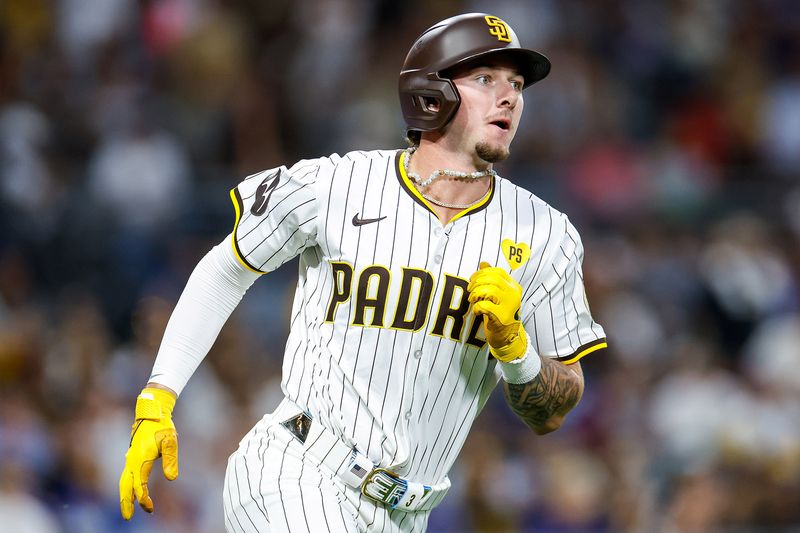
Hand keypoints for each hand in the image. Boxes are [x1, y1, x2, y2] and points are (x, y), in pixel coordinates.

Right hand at [119, 387, 178, 519]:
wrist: (152, 413)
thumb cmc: (162, 427)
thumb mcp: (170, 442)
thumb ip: (171, 460)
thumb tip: (172, 478)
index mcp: (140, 460)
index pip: (139, 486)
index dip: (143, 499)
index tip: (150, 508)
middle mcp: (132, 461)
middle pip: (125, 487)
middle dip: (126, 502)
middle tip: (127, 517)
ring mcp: (130, 458)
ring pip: (124, 481)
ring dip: (125, 495)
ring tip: (128, 507)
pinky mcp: (132, 456)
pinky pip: (126, 475)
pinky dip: (127, 485)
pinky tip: (131, 490)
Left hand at [468, 262, 527, 361]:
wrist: (507, 337)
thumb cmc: (500, 314)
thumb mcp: (498, 294)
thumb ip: (492, 278)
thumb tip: (483, 263)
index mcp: (514, 286)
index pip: (498, 272)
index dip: (482, 273)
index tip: (472, 279)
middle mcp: (514, 294)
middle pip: (492, 279)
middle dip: (476, 283)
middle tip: (470, 290)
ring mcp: (509, 305)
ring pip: (489, 290)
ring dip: (476, 294)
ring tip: (473, 300)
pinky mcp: (501, 317)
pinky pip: (484, 306)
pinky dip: (477, 307)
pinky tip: (476, 311)